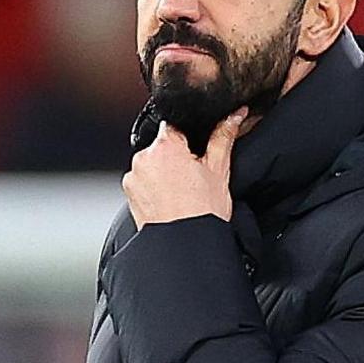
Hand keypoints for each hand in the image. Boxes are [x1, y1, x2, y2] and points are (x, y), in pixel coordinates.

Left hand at [122, 107, 247, 226]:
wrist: (185, 245)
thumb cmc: (202, 212)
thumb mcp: (219, 170)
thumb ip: (224, 136)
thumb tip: (233, 116)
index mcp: (166, 145)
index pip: (176, 126)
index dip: (190, 139)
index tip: (197, 154)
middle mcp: (144, 158)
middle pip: (163, 146)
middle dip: (176, 157)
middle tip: (194, 177)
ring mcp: (134, 177)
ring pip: (152, 165)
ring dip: (164, 173)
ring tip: (183, 193)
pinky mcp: (130, 194)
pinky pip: (143, 182)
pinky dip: (154, 188)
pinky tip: (171, 201)